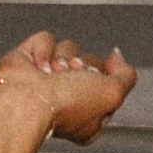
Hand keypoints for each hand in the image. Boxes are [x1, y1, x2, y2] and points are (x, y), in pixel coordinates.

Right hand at [0, 30, 136, 148]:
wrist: (26, 100)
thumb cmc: (64, 106)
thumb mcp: (113, 94)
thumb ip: (126, 75)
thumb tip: (118, 57)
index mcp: (90, 113)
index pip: (106, 79)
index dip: (103, 75)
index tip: (96, 81)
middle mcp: (68, 96)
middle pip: (87, 60)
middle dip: (82, 66)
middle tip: (72, 78)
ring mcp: (47, 78)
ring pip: (68, 47)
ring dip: (62, 59)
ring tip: (52, 75)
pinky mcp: (29, 60)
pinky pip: (45, 39)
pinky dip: (42, 51)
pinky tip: (37, 68)